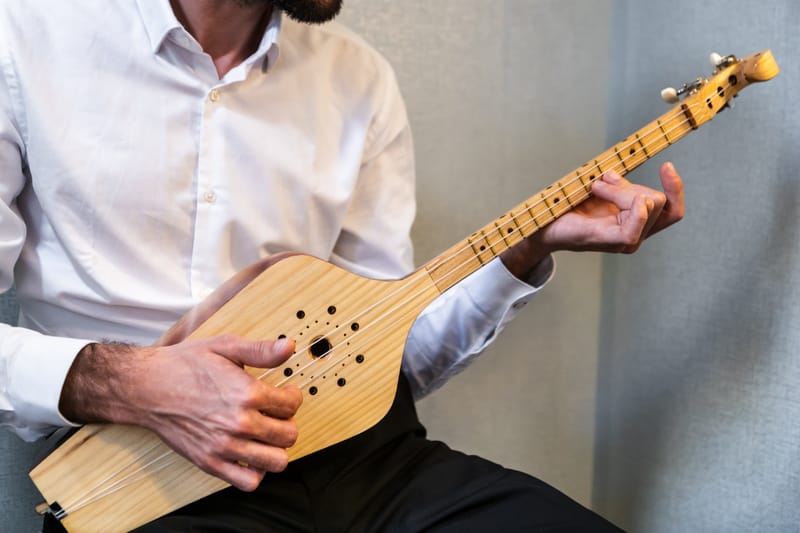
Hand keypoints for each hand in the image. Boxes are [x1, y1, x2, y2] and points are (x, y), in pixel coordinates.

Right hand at [60, 335, 302, 490]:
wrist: (146, 387)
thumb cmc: (184, 365)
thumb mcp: (225, 346)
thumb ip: (261, 350)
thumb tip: (289, 346)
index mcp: (247, 393)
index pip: (292, 405)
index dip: (293, 397)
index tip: (286, 394)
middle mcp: (239, 422)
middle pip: (289, 435)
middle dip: (288, 422)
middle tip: (276, 414)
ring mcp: (225, 446)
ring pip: (276, 461)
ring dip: (277, 448)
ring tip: (266, 435)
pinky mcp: (210, 463)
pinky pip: (248, 482)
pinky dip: (256, 472)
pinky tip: (251, 455)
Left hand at [502, 162, 683, 277]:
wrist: (545, 224)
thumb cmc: (570, 208)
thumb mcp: (601, 189)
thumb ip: (617, 185)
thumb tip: (616, 174)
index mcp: (637, 224)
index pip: (673, 211)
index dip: (676, 188)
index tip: (666, 165)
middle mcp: (636, 235)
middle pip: (656, 200)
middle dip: (629, 185)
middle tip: (600, 184)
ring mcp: (626, 242)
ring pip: (646, 204)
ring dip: (618, 189)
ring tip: (594, 190)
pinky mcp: (614, 242)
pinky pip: (635, 225)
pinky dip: (628, 204)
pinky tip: (605, 193)